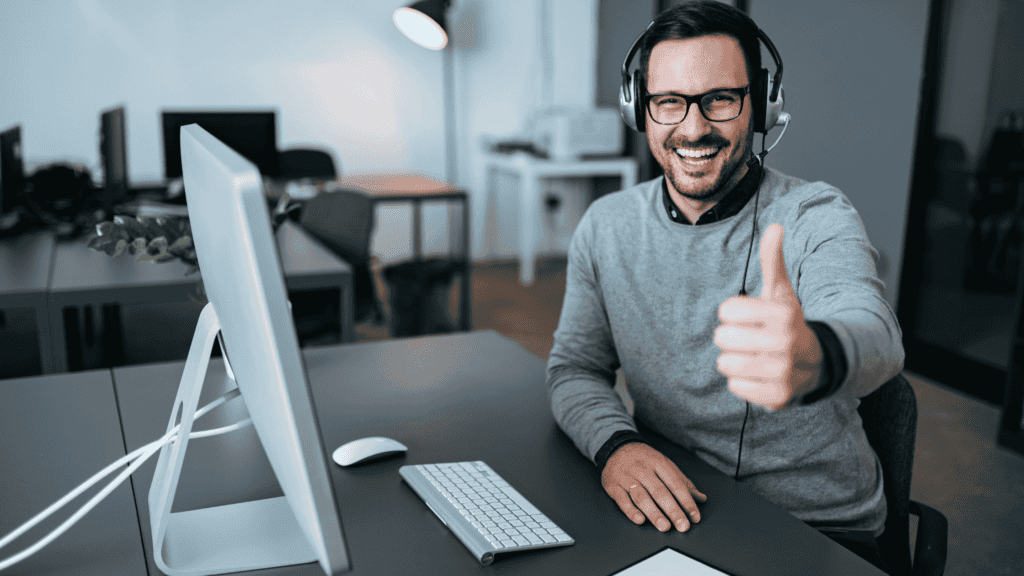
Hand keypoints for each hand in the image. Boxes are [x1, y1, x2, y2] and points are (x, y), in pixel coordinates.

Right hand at [601, 442, 706, 531]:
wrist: (616, 447)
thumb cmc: (644, 459)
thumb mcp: (665, 465)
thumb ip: (683, 483)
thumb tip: (701, 498)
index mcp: (658, 463)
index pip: (675, 484)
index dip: (686, 501)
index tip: (694, 516)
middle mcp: (642, 470)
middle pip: (659, 492)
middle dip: (672, 510)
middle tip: (682, 526)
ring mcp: (626, 477)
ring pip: (641, 496)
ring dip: (653, 513)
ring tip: (664, 526)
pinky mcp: (613, 486)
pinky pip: (622, 499)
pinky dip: (630, 510)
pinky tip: (640, 520)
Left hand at [715, 223, 822, 409]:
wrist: (818, 364)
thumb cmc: (789, 323)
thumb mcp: (782, 293)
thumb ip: (773, 261)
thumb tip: (775, 226)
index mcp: (784, 313)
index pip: (726, 309)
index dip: (733, 314)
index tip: (752, 318)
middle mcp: (786, 342)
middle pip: (721, 337)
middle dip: (731, 338)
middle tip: (751, 340)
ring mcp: (783, 372)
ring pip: (725, 363)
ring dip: (734, 360)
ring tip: (754, 357)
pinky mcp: (777, 397)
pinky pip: (734, 386)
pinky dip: (742, 382)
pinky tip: (760, 375)